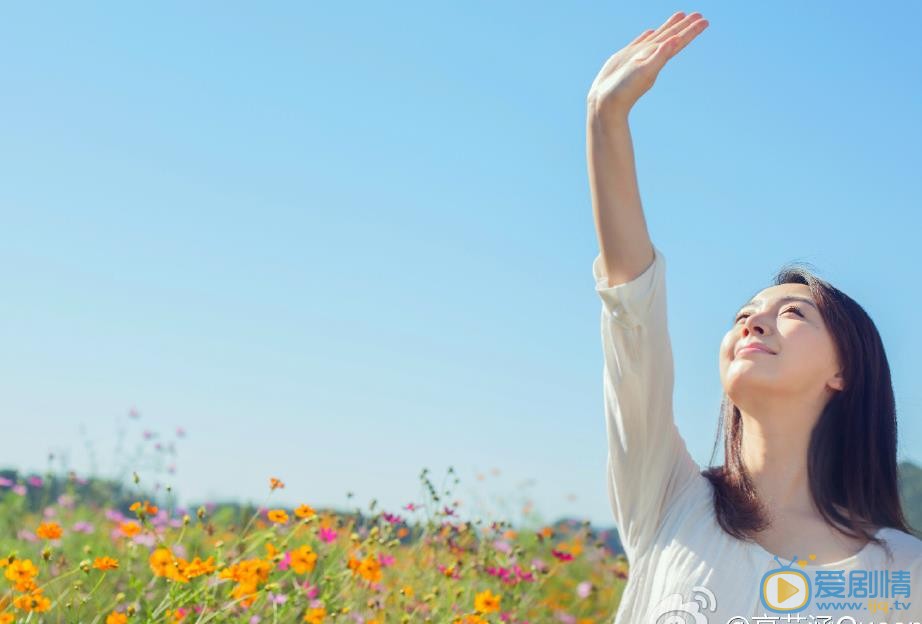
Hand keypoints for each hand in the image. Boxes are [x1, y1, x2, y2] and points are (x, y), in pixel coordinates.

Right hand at [587, 11, 708, 119]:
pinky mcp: (625, 57)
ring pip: (657, 37)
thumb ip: (659, 56)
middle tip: (698, 15)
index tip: (704, 21)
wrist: (604, 103)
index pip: (678, 41)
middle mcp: (650, 56)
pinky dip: (646, 36)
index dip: (691, 31)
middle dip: (684, 25)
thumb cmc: (624, 90)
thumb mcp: (644, 72)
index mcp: (657, 58)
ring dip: (668, 27)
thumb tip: (674, 41)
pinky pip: (640, 42)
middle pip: (671, 36)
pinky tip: (650, 31)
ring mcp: (638, 56)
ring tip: (679, 15)